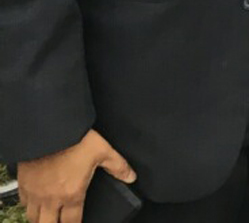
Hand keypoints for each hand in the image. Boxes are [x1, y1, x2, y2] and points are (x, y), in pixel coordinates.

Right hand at [18, 129, 134, 222]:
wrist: (49, 130)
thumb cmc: (76, 140)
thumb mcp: (103, 151)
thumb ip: (118, 166)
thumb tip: (131, 177)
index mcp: (72, 194)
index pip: (72, 222)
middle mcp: (51, 198)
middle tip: (61, 220)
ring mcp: (35, 192)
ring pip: (32, 217)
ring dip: (41, 219)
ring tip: (49, 215)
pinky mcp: (23, 183)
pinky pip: (22, 202)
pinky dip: (29, 205)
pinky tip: (35, 200)